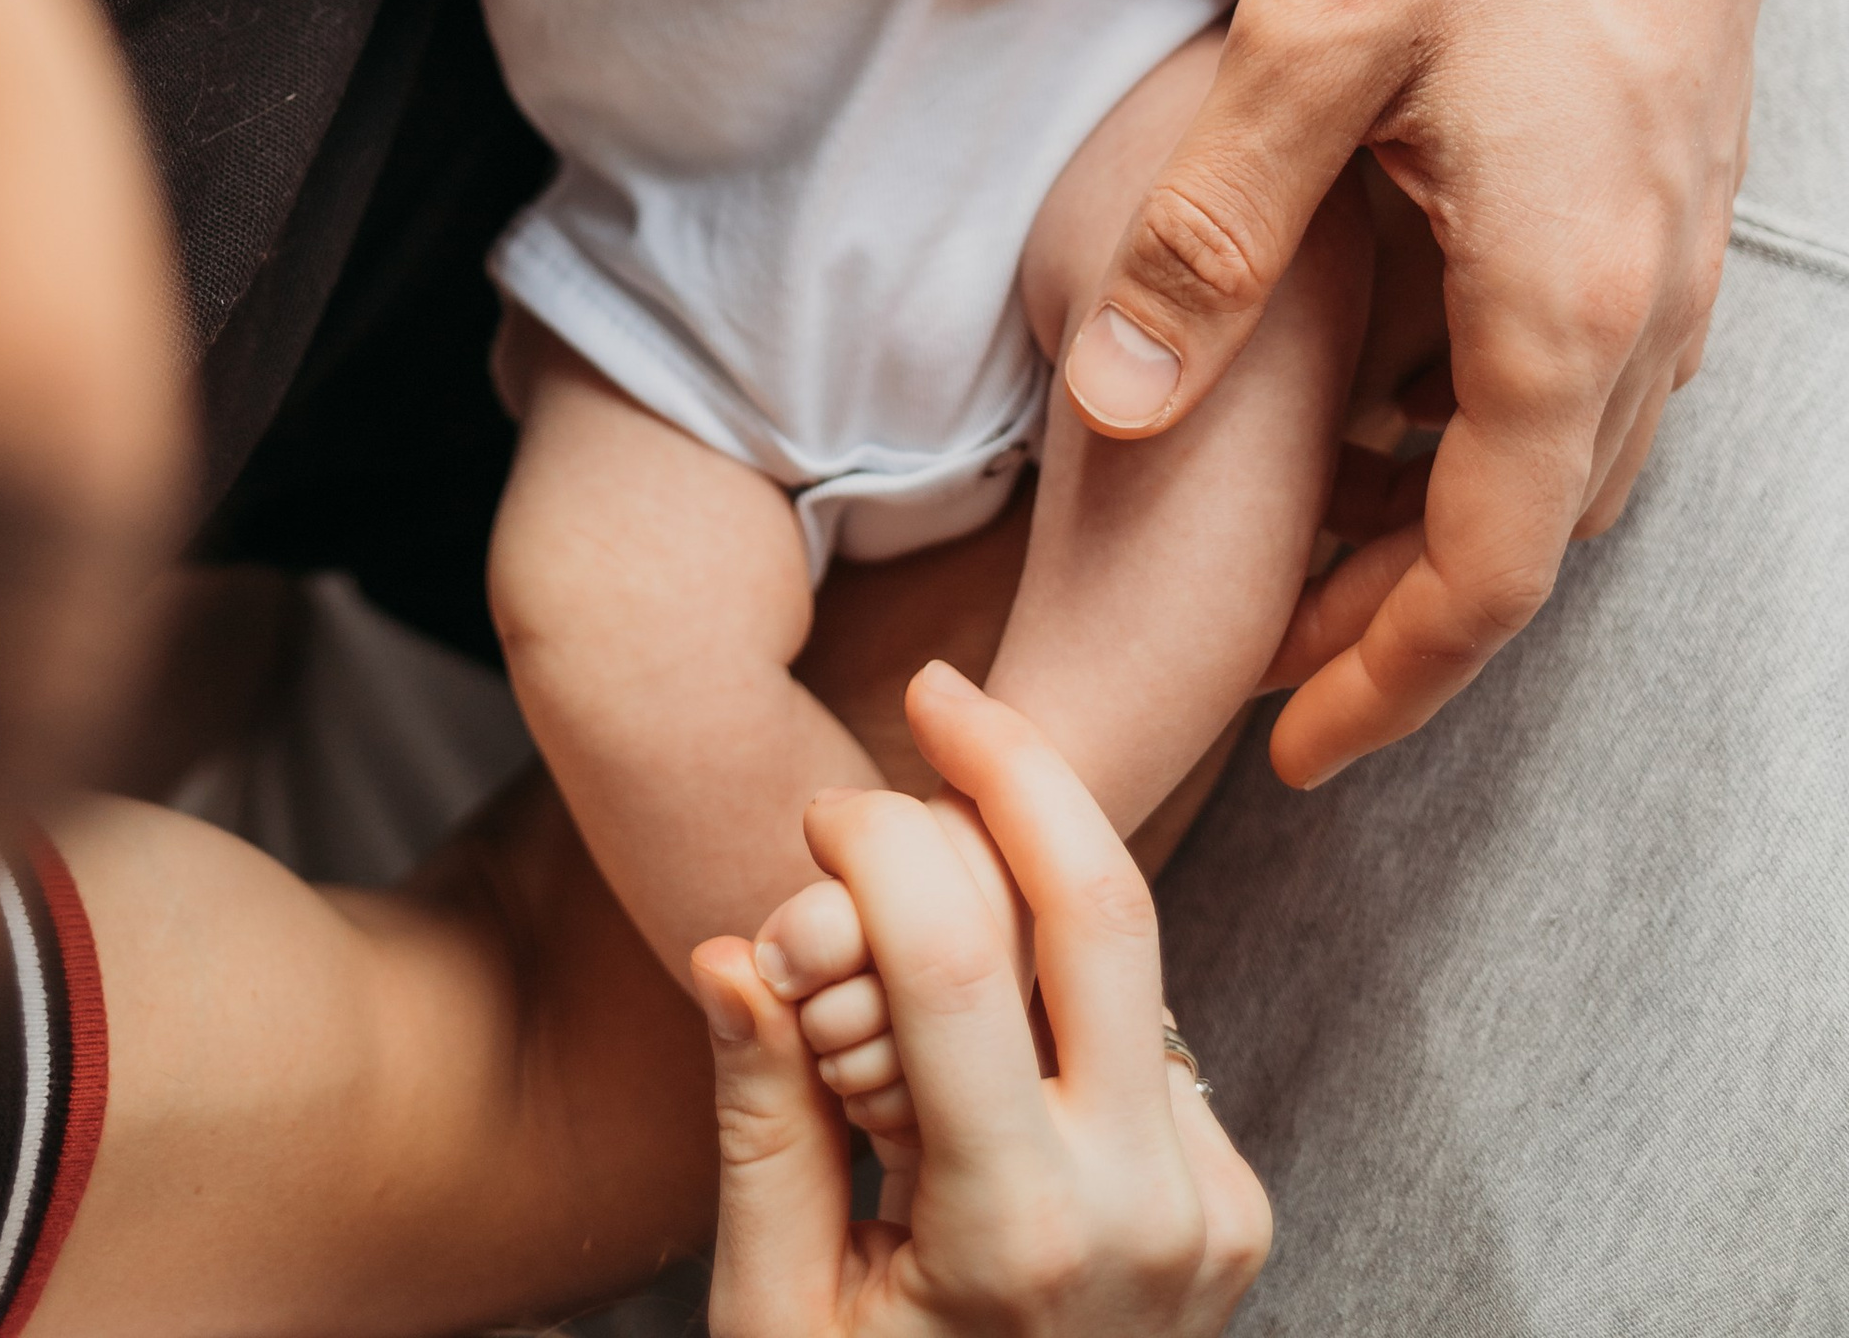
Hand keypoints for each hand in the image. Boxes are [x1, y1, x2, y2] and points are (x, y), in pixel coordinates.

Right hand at [693, 665, 1266, 1337]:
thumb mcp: (778, 1321)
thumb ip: (766, 1124)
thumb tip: (737, 948)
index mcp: (1022, 1239)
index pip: (954, 951)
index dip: (877, 838)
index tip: (816, 811)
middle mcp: (1150, 1211)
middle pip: (1103, 898)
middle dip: (1015, 769)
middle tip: (937, 696)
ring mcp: (1213, 1208)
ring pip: (1127, 957)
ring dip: (1023, 898)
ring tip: (907, 944)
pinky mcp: (1235, 1205)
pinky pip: (1141, 1031)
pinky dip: (1056, 992)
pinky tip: (978, 1042)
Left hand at [987, 0, 1789, 776]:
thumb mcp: (1313, 38)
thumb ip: (1213, 231)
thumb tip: (1119, 406)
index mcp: (1565, 290)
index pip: (1481, 572)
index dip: (1380, 678)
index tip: (1283, 744)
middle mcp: (1650, 285)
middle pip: (1538, 531)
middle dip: (1408, 617)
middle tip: (1279, 659)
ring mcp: (1680, 222)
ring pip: (1576, 441)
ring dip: (1458, 510)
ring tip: (1324, 533)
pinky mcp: (1672, 155)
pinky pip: (1599, 344)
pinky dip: (1505, 405)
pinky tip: (1409, 366)